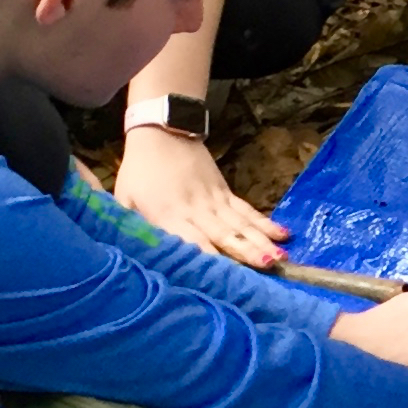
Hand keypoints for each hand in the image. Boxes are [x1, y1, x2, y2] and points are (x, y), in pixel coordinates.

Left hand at [115, 127, 288, 267]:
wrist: (163, 132)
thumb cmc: (140, 171)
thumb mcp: (124, 198)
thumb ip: (129, 226)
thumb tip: (127, 252)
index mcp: (169, 215)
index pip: (191, 241)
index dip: (208, 258)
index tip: (225, 276)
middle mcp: (196, 210)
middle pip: (225, 234)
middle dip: (247, 251)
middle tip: (268, 266)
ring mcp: (215, 200)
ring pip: (241, 224)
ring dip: (262, 240)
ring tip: (280, 257)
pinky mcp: (225, 192)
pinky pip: (247, 210)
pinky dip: (265, 222)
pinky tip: (283, 235)